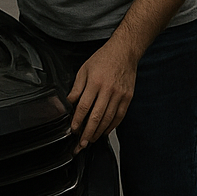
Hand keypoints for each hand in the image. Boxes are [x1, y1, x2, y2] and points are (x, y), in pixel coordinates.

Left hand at [67, 39, 137, 153]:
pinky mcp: (128, 98)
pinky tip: (104, 132)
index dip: (77, 120)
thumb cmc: (103, 59)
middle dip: (87, 133)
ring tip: (90, 140)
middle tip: (81, 144)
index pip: (84, 107)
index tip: (73, 130)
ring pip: (108, 119)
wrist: (124, 52)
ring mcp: (120, 95)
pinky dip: (111, 126)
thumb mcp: (84, 70)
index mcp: (95, 82)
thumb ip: (76, 88)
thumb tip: (69, 103)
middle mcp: (108, 90)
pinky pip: (119, 116)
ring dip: (98, 132)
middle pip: (96, 117)